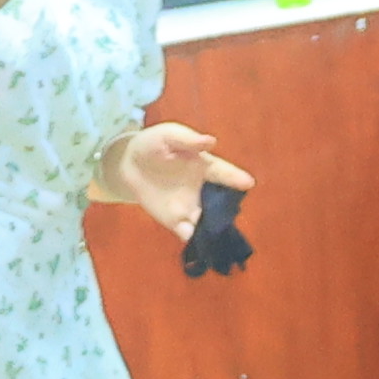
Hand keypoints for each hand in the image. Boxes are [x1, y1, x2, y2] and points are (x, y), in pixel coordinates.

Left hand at [100, 123, 251, 237]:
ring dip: (214, 229)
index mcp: (206, 167)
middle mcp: (205, 190)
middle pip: (222, 202)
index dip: (235, 178)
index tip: (247, 183)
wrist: (130, 164)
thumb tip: (210, 142)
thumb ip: (188, 140)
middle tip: (230, 214)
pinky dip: (194, 239)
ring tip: (218, 236)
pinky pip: (189, 233)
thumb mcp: (168, 135)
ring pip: (209, 222)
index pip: (223, 173)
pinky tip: (196, 243)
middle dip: (227, 210)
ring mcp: (192, 207)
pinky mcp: (176, 221)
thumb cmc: (154, 144)